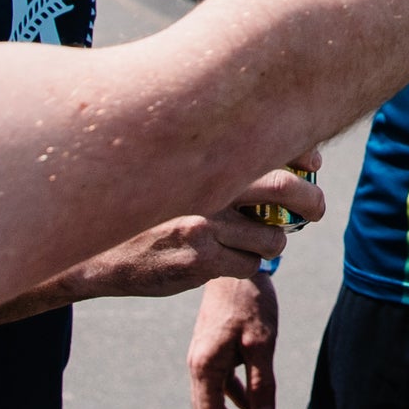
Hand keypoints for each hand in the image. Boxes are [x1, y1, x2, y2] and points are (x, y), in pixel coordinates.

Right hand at [59, 161, 318, 302]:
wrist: (92, 250)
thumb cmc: (138, 208)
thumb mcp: (170, 172)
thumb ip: (211, 164)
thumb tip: (268, 161)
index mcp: (202, 156)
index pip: (268, 143)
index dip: (301, 153)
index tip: (312, 163)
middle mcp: (205, 185)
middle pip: (284, 188)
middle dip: (310, 200)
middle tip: (315, 209)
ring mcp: (204, 224)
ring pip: (272, 237)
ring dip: (275, 242)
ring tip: (260, 242)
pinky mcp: (199, 261)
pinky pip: (249, 265)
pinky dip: (250, 264)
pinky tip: (230, 260)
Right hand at [186, 270, 283, 408]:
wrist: (236, 266)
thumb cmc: (250, 301)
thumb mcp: (261, 342)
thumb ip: (261, 382)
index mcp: (204, 367)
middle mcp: (197, 367)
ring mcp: (203, 359)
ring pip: (213, 403)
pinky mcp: (212, 351)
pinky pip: (221, 386)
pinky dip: (236, 400)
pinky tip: (254, 407)